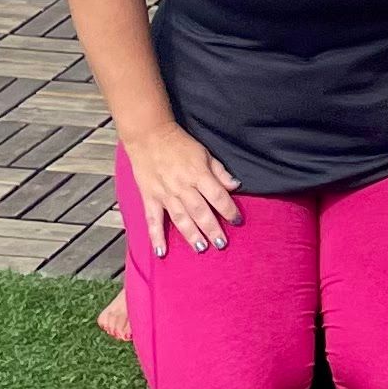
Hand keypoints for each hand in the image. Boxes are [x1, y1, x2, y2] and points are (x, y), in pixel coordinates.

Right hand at [122, 122, 241, 255]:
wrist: (149, 136)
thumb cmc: (180, 144)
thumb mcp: (205, 153)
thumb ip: (220, 171)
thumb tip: (236, 186)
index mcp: (198, 174)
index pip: (218, 196)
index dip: (229, 210)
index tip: (238, 221)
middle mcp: (182, 186)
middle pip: (200, 211)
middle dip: (212, 229)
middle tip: (221, 244)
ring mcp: (164, 194)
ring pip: (180, 218)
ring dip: (190, 235)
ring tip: (201, 248)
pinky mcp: (149, 198)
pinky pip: (153, 220)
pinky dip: (156, 237)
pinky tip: (161, 252)